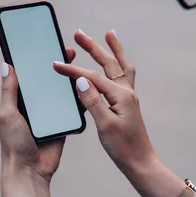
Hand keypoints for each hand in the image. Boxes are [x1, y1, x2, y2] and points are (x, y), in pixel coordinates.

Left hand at [0, 48, 76, 182]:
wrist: (30, 171)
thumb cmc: (14, 144)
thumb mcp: (8, 114)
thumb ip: (9, 91)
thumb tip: (6, 64)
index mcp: (19, 101)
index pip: (28, 75)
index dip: (36, 60)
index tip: (46, 45)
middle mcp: (34, 106)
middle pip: (47, 81)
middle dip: (57, 66)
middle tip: (69, 50)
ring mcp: (49, 115)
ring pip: (60, 93)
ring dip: (69, 80)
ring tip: (79, 65)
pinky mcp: (62, 124)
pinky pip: (71, 109)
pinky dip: (78, 99)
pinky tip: (86, 87)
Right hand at [53, 30, 155, 172]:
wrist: (140, 163)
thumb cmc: (123, 148)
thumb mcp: (105, 125)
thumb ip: (92, 101)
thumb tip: (80, 80)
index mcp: (120, 95)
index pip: (92, 76)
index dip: (72, 70)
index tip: (55, 64)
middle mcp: (126, 92)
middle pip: (109, 63)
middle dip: (93, 46)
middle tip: (78, 33)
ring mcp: (128, 98)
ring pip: (120, 67)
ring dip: (112, 50)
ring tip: (108, 35)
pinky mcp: (127, 104)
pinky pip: (122, 78)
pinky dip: (117, 66)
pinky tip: (112, 65)